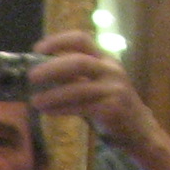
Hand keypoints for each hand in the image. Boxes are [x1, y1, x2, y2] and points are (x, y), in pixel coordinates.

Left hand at [29, 30, 169, 169]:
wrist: (139, 130)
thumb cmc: (109, 105)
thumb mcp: (95, 85)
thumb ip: (73, 77)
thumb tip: (37, 73)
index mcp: (105, 59)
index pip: (82, 39)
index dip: (58, 41)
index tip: (37, 48)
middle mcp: (111, 70)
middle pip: (78, 61)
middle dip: (51, 68)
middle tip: (30, 77)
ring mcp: (114, 89)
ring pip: (77, 88)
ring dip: (52, 95)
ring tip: (34, 102)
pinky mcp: (112, 109)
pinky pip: (81, 107)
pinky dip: (61, 109)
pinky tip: (48, 112)